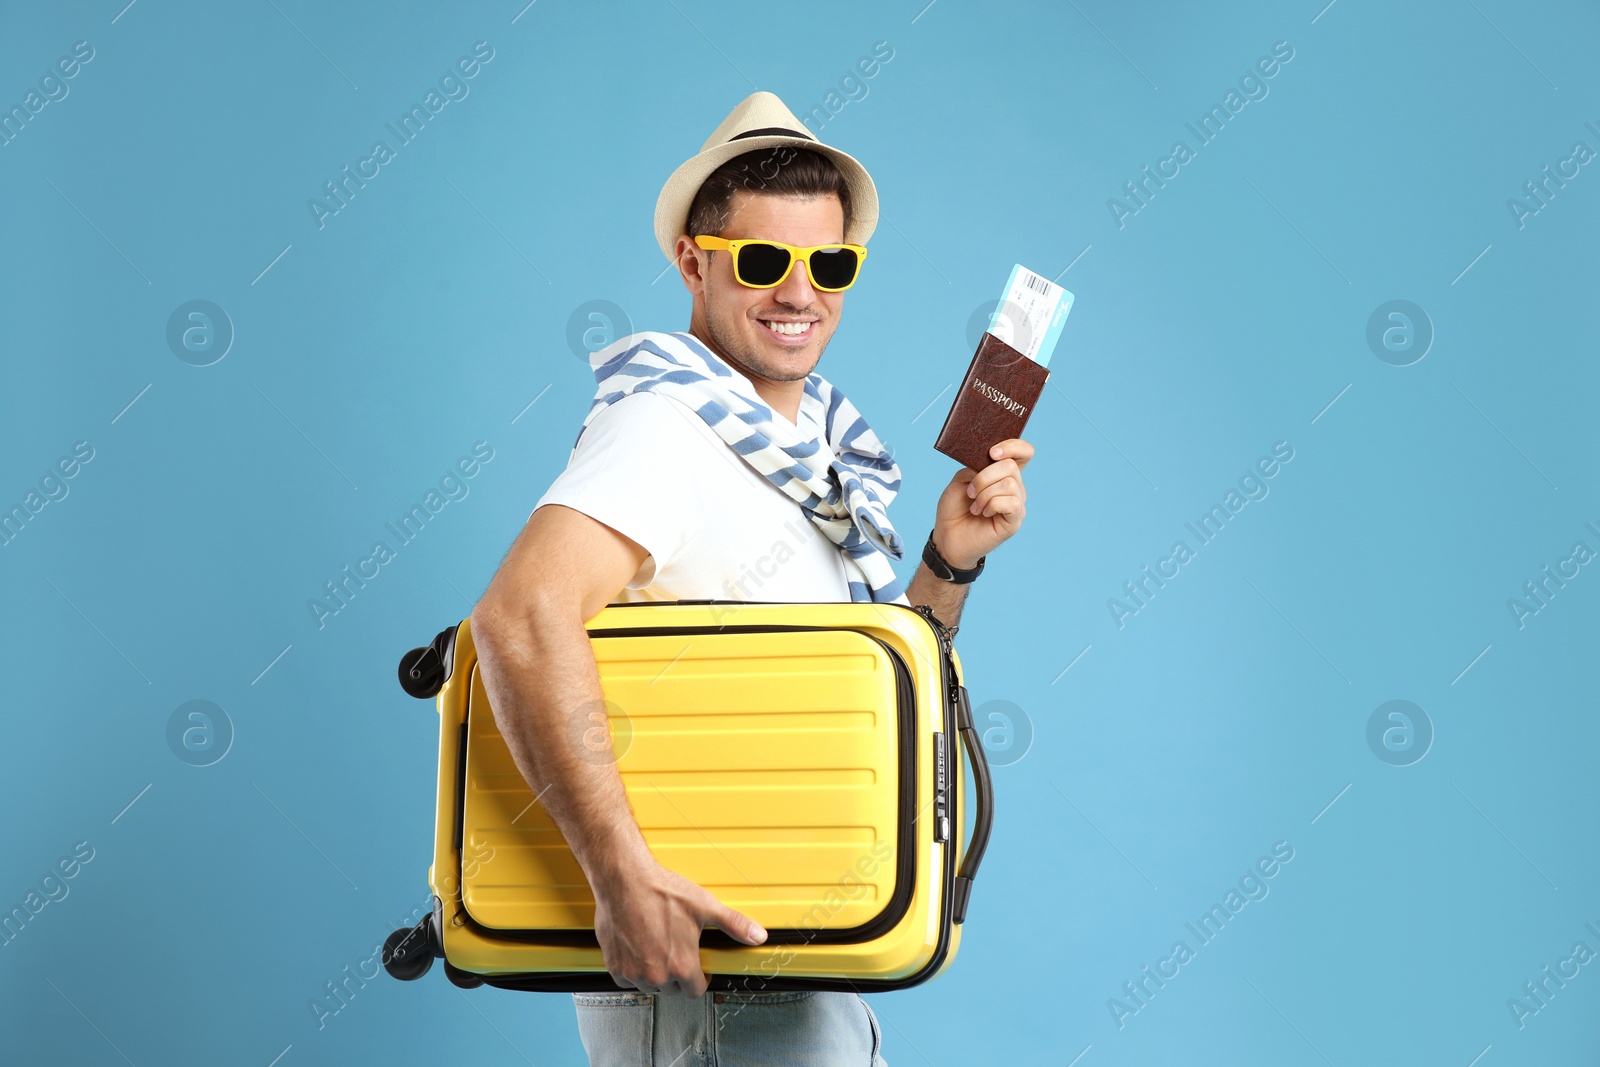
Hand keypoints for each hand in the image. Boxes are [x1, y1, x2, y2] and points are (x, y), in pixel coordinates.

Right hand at [591, 856, 766, 996]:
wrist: (625, 880)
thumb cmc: (661, 891)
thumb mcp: (705, 906)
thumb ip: (733, 924)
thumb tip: (757, 935)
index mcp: (682, 966)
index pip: (695, 991)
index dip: (699, 979)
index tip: (696, 969)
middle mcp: (658, 975)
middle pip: (672, 989)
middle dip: (676, 975)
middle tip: (675, 952)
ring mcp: (635, 972)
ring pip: (650, 986)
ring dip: (654, 974)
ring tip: (657, 948)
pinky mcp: (616, 966)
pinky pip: (627, 980)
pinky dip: (632, 970)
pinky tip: (638, 950)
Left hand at [933, 438, 1032, 569]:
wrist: (947, 536)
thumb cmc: (954, 509)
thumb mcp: (962, 479)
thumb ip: (979, 466)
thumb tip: (994, 461)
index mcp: (1002, 474)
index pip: (1023, 452)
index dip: (1013, 446)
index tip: (992, 453)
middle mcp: (1014, 487)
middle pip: (1011, 466)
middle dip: (984, 476)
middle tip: (970, 491)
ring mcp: (1016, 504)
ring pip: (1009, 484)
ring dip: (984, 493)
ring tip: (975, 506)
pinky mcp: (1015, 520)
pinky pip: (1011, 503)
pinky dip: (992, 505)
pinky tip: (983, 513)